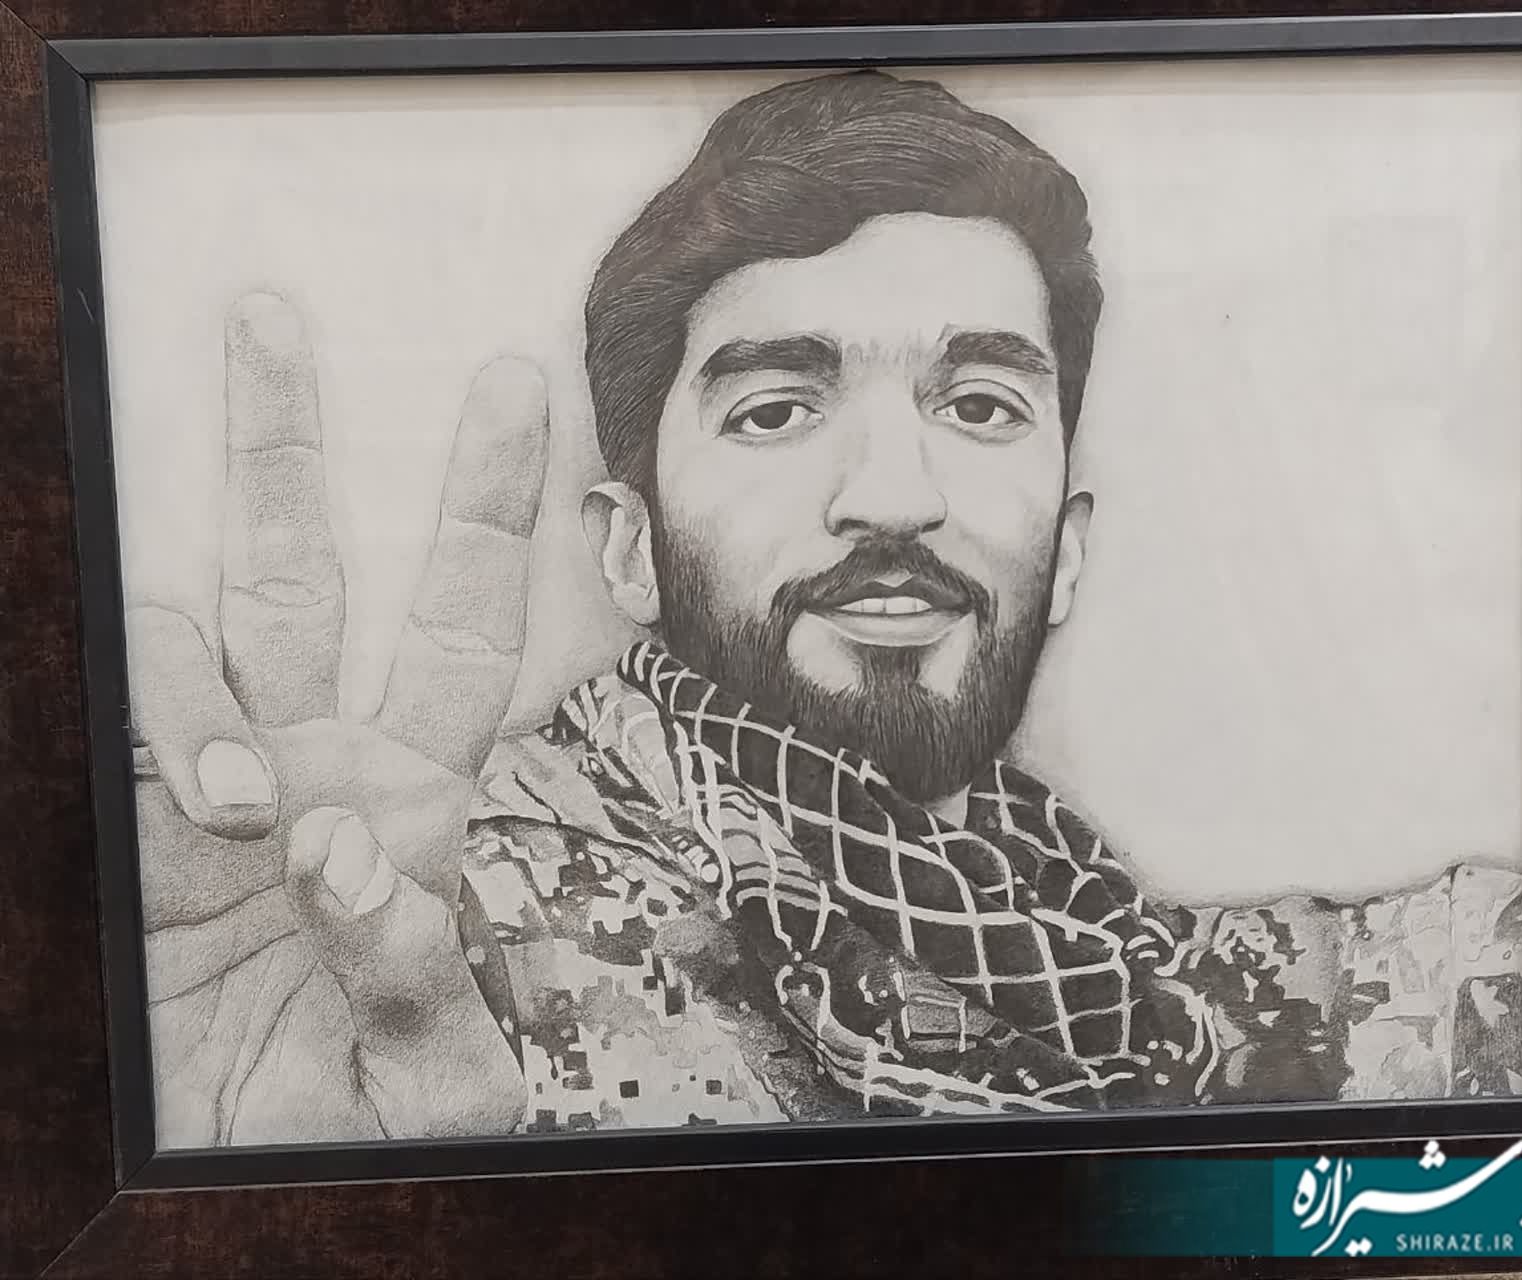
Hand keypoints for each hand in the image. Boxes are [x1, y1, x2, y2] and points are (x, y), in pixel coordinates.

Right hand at [133, 293, 544, 1145]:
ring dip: (196, 672)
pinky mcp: (145, 824)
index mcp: (428, 798)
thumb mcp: (432, 1077)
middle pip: (317, 573)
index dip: (496, 515)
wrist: (244, 1163)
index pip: (474, 630)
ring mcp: (229, 781)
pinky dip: (167, 734)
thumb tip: (354, 849)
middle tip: (269, 313)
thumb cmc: (363, 1110)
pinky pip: (141, 726)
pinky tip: (207, 806)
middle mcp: (328, 760)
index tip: (525, 400)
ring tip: (229, 808)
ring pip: (205, 634)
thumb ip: (417, 971)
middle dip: (293, 444)